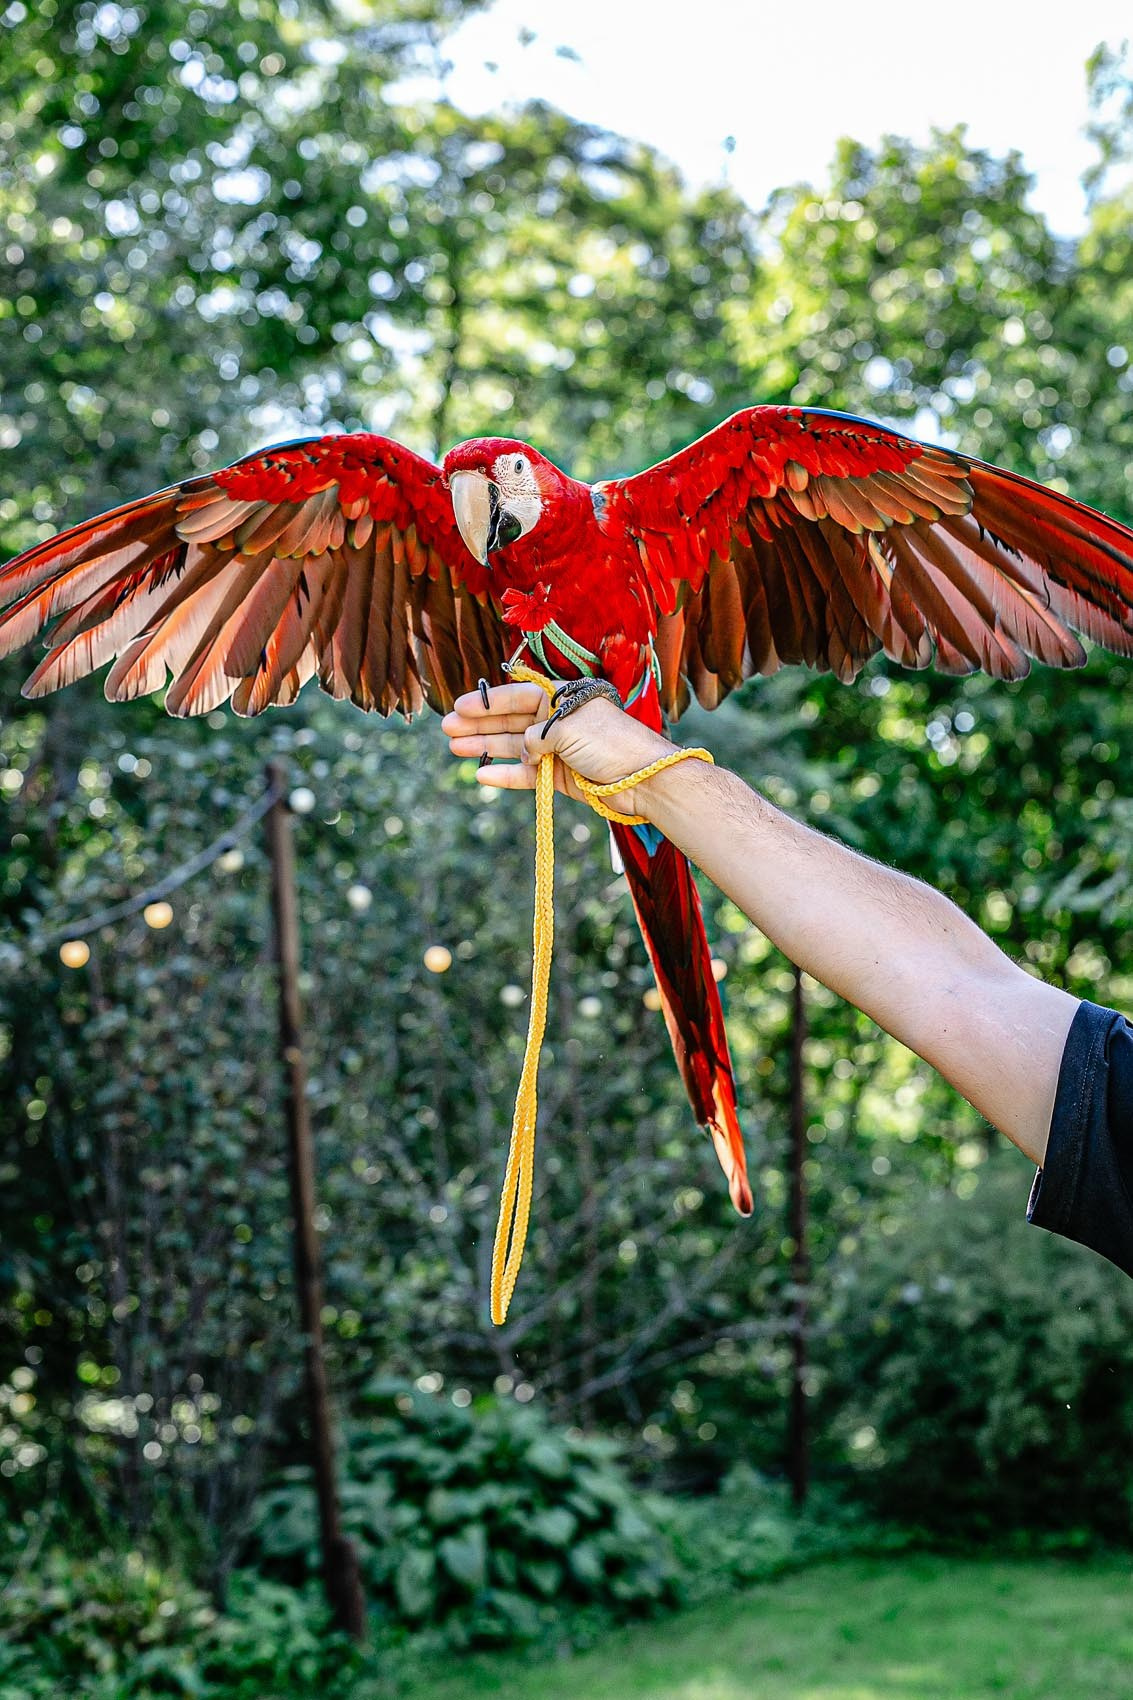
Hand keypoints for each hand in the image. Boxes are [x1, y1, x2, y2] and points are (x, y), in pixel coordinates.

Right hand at [441, 682, 676, 818]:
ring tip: (455, 748)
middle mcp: (559, 722)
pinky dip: (506, 775)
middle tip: (447, 729)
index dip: (490, 702)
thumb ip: (537, 734)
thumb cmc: (610, 743)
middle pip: (512, 721)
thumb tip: (524, 748)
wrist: (643, 779)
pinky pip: (527, 775)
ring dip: (486, 746)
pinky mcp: (561, 777)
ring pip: (515, 747)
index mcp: (564, 700)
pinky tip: (482, 773)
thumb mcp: (568, 728)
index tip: (461, 706)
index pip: (519, 696)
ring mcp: (559, 750)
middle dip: (480, 724)